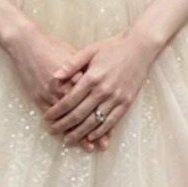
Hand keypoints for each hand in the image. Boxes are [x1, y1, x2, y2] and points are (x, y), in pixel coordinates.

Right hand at [5, 22, 107, 152]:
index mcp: (77, 77)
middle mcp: (64, 88)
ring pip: (67, 118)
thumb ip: (87, 71)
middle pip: (82, 114)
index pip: (93, 102)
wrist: (26, 43)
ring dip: (77, 133)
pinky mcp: (38, 96)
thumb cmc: (52, 46)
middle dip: (93, 131)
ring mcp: (50, 94)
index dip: (102, 116)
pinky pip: (51, 116)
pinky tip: (65, 136)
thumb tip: (99, 84)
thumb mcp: (74, 54)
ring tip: (86, 146)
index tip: (110, 130)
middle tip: (101, 145)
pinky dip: (59, 126)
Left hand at [41, 28, 162, 147]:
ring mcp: (116, 98)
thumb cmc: (113, 47)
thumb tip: (55, 75)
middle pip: (79, 114)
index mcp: (92, 77)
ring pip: (94, 121)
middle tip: (53, 131)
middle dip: (64, 125)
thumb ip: (72, 63)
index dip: (56, 111)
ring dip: (79, 133)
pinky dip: (100, 132)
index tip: (47, 118)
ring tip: (68, 139)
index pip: (69, 100)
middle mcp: (103, 90)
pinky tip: (90, 137)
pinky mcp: (126, 103)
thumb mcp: (90, 50)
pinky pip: (111, 121)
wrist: (140, 47)